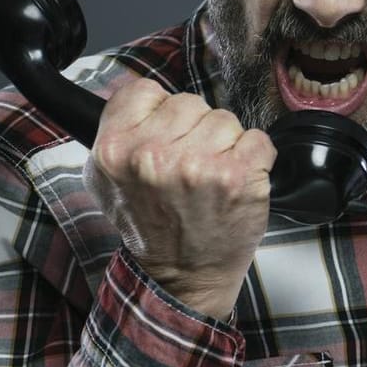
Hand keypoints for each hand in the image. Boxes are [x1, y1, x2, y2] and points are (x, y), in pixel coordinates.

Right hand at [82, 77, 276, 319]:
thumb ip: (119, 131)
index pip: (146, 90)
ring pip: (225, 119)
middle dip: (194, 131)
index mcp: (116, 149)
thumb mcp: (108, 179)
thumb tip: (143, 97)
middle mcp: (154, 154)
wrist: (183, 275)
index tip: (165, 136)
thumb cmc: (151, 228)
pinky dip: (254, 158)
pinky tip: (235, 181)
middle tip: (188, 168)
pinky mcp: (239, 176)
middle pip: (190, 102)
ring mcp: (199, 165)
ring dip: (224, 145)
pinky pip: (258, 139)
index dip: (160, 112)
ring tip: (210, 178)